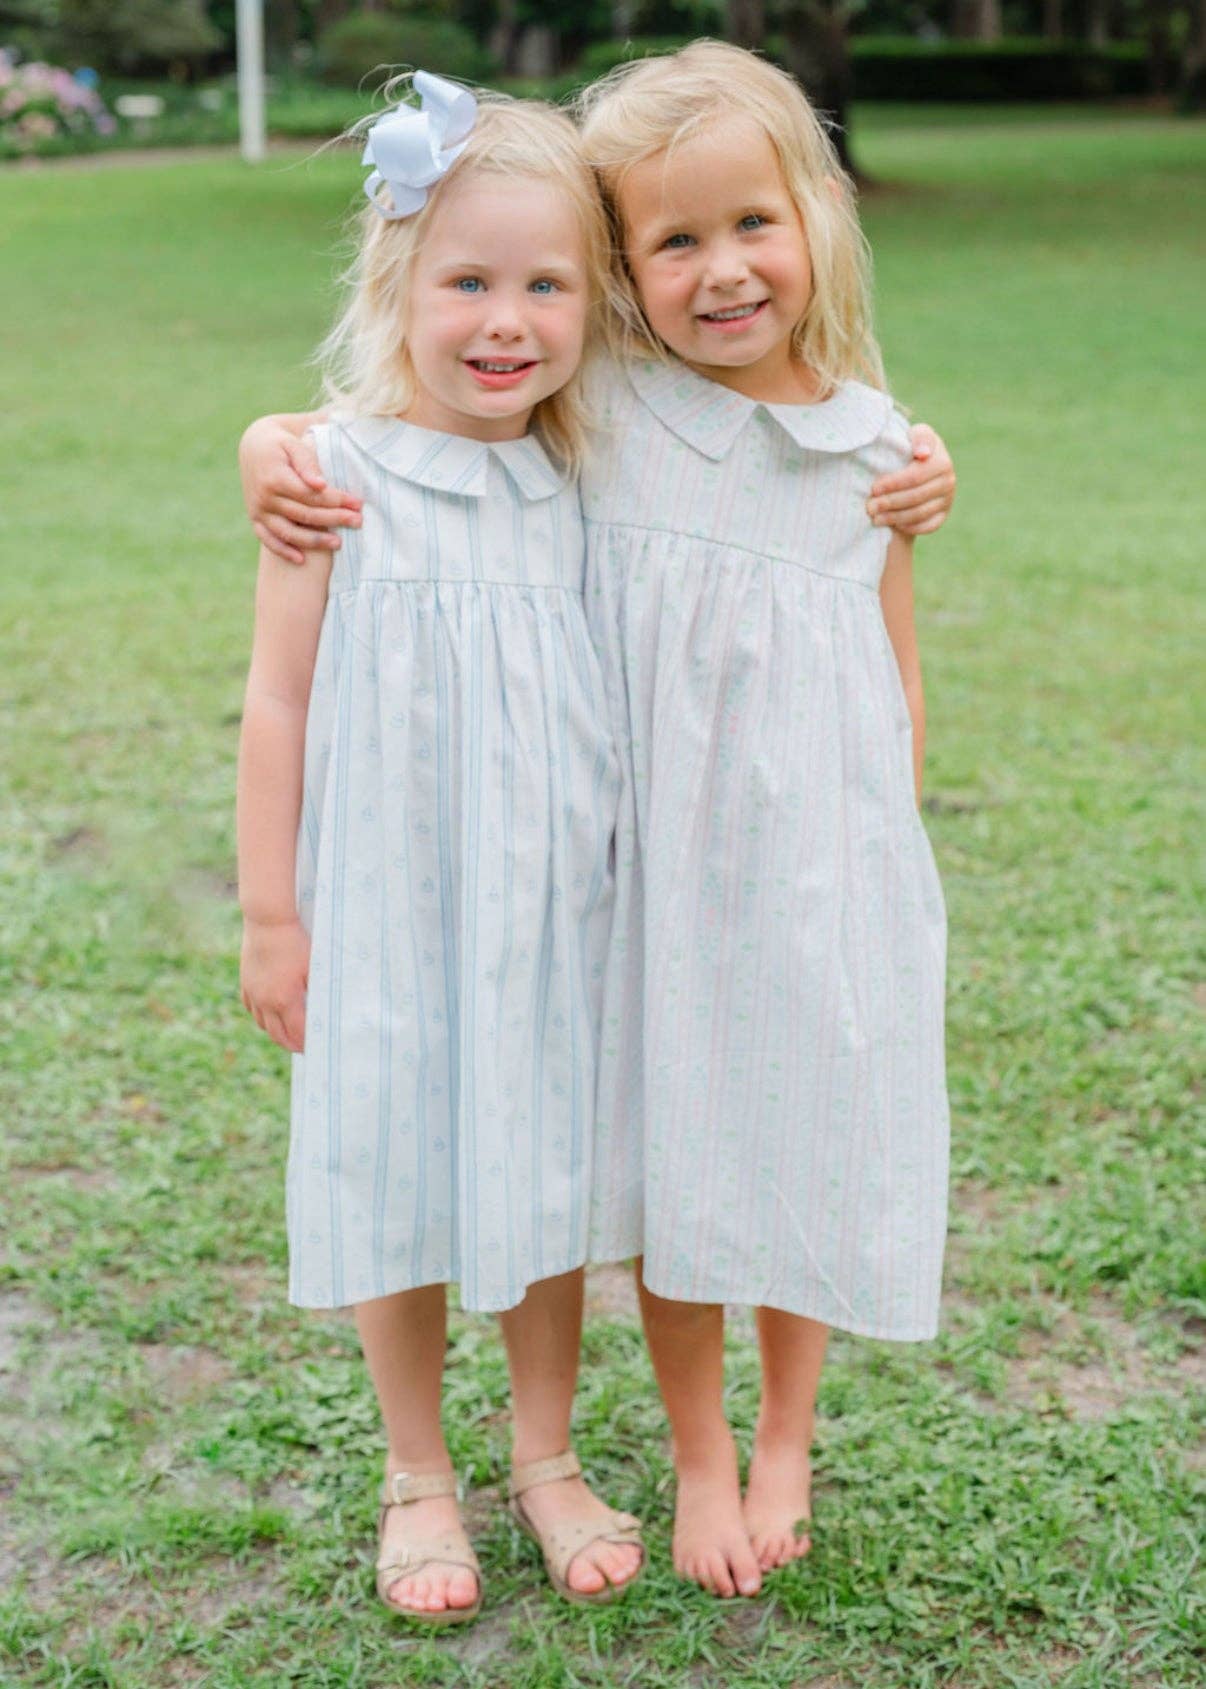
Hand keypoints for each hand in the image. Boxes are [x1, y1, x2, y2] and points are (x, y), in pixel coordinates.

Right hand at [239, 417, 362, 564]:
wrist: (254, 445)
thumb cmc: (280, 444)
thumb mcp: (293, 444)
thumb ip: (307, 463)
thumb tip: (321, 485)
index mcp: (275, 477)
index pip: (312, 495)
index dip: (336, 500)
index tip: (357, 503)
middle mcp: (265, 497)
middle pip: (305, 514)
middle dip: (334, 519)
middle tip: (358, 521)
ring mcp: (258, 510)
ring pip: (289, 532)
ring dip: (314, 541)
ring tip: (339, 543)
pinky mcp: (255, 518)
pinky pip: (268, 539)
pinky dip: (283, 551)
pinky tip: (301, 560)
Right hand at [240, 917, 309, 1052]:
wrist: (268, 921)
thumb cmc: (296, 942)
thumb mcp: (315, 967)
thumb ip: (318, 991)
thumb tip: (328, 1010)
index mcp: (285, 999)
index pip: (297, 1033)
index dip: (306, 1044)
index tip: (316, 1047)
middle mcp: (266, 1001)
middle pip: (277, 1035)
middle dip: (290, 1044)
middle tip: (303, 1047)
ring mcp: (253, 992)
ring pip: (262, 1023)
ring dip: (275, 1032)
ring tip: (288, 1032)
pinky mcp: (246, 982)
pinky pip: (251, 1008)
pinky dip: (261, 1016)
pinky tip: (270, 1013)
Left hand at [867, 424, 955, 536]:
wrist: (921, 464)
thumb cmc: (912, 447)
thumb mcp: (916, 435)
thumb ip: (920, 437)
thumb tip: (923, 453)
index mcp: (942, 461)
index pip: (915, 476)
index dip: (893, 484)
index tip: (874, 488)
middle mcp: (948, 481)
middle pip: (916, 497)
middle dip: (890, 503)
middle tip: (870, 507)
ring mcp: (947, 500)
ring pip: (920, 514)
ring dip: (895, 518)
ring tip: (876, 518)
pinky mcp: (943, 515)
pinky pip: (928, 526)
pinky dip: (909, 528)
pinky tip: (893, 525)